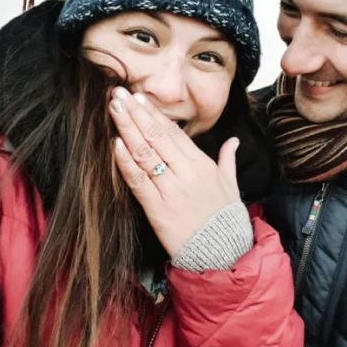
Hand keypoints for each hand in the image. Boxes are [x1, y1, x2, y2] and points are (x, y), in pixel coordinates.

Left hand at [108, 87, 241, 256]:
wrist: (222, 253)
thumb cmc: (224, 219)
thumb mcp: (231, 185)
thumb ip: (228, 159)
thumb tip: (233, 140)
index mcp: (202, 164)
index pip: (174, 132)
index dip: (154, 113)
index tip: (140, 97)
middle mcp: (186, 173)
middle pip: (156, 136)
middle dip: (136, 112)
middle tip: (119, 93)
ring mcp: (170, 189)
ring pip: (144, 153)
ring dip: (126, 128)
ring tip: (113, 109)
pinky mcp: (157, 208)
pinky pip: (138, 181)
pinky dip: (125, 162)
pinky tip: (115, 144)